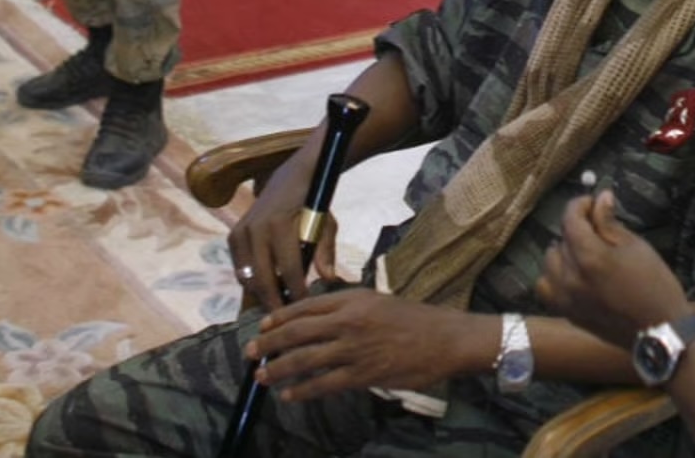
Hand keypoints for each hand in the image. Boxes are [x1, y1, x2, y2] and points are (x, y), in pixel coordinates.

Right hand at [226, 154, 337, 312]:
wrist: (290, 178)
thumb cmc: (312, 204)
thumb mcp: (326, 223)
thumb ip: (326, 251)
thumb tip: (330, 278)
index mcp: (280, 225)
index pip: (288, 270)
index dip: (297, 292)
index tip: (305, 307)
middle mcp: (256, 229)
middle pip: (263, 279)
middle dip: (274, 302)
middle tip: (285, 319)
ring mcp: (241, 232)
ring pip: (247, 277)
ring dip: (261, 295)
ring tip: (276, 307)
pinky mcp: (233, 235)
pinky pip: (240, 268)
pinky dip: (251, 282)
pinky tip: (266, 290)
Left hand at [247, 288, 487, 402]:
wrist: (444, 339)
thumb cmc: (414, 317)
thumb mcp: (378, 300)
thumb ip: (349, 305)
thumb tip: (320, 315)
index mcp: (352, 299)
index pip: (306, 306)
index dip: (279, 317)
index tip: (263, 325)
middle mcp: (348, 321)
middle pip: (297, 332)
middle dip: (269, 342)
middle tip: (250, 351)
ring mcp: (354, 349)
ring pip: (305, 359)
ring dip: (279, 368)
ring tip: (263, 376)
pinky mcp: (362, 374)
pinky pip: (324, 384)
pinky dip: (303, 391)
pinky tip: (290, 395)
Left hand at [537, 191, 689, 349]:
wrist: (659, 331)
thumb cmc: (654, 285)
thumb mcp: (636, 246)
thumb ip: (610, 222)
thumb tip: (600, 198)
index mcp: (590, 256)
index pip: (570, 219)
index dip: (580, 205)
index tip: (592, 203)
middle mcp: (571, 276)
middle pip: (561, 239)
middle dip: (577, 228)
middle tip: (597, 230)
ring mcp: (565, 297)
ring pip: (550, 262)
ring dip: (564, 252)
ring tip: (584, 253)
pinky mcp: (566, 313)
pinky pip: (546, 287)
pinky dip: (554, 276)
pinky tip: (571, 275)